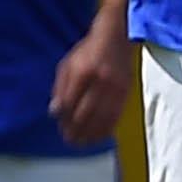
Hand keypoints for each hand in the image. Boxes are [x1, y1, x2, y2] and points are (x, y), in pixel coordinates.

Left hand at [50, 24, 131, 146]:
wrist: (116, 38)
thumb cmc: (88, 51)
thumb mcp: (67, 65)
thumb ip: (60, 88)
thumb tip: (54, 113)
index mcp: (81, 72)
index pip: (70, 103)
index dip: (65, 119)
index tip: (61, 129)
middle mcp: (100, 81)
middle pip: (86, 113)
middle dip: (77, 130)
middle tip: (70, 140)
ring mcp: (115, 87)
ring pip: (103, 117)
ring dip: (92, 133)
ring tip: (84, 143)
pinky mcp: (126, 91)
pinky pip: (117, 114)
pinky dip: (108, 127)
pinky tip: (101, 135)